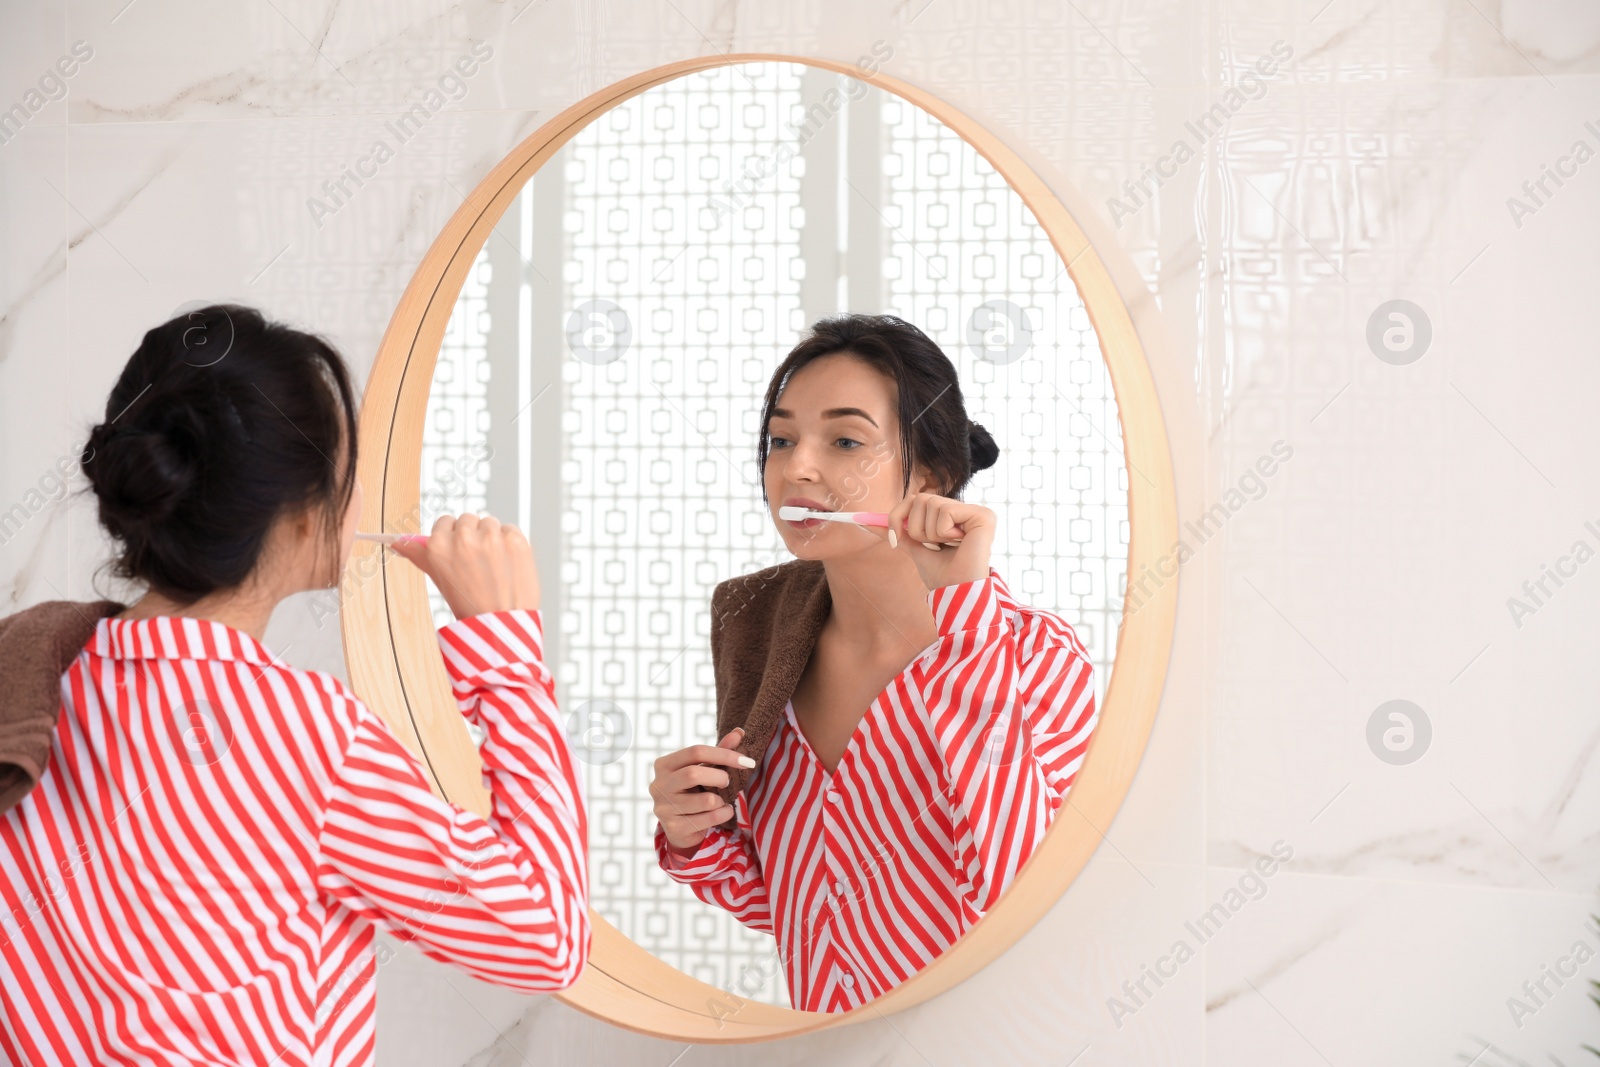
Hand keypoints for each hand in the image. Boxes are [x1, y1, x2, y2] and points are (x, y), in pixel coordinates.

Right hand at [389, 514, 540, 619]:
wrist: (500, 624)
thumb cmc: (468, 604)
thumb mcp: (439, 579)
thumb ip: (419, 555)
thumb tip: (397, 542)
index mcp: (439, 546)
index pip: (445, 521)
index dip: (454, 537)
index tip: (460, 550)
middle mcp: (463, 538)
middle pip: (468, 519)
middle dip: (474, 536)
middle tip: (478, 562)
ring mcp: (491, 537)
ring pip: (490, 522)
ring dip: (493, 538)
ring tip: (494, 565)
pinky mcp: (515, 540)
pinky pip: (510, 529)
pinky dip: (511, 543)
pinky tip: (508, 563)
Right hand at [650, 727, 751, 854]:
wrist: (680, 827)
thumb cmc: (693, 791)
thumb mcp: (704, 769)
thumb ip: (719, 751)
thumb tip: (739, 732)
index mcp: (664, 765)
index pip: (695, 751)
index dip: (724, 754)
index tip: (746, 761)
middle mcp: (659, 785)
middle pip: (693, 774)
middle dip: (719, 777)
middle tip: (727, 781)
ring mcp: (664, 808)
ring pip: (705, 800)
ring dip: (722, 800)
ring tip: (722, 800)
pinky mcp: (674, 827)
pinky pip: (708, 819)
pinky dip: (723, 814)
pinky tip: (723, 812)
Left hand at [875, 492, 995, 589]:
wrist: (956, 593)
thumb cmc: (941, 575)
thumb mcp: (914, 549)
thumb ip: (897, 533)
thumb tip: (867, 523)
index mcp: (952, 516)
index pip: (915, 500)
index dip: (897, 515)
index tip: (883, 533)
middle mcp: (965, 510)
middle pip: (919, 498)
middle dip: (915, 528)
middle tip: (931, 546)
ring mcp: (975, 512)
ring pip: (931, 504)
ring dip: (930, 533)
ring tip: (947, 547)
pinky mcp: (983, 515)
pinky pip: (945, 511)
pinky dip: (943, 532)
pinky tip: (959, 543)